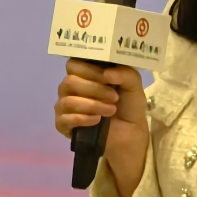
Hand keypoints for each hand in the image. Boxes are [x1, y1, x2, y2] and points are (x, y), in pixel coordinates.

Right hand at [55, 59, 148, 196]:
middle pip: (69, 81)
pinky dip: (82, 118)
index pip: (74, 64)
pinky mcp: (63, 125)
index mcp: (85, 73)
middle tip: (114, 96)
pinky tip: (97, 120)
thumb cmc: (128, 104)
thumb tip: (107, 73)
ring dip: (92, 105)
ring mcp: (65, 106)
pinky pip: (64, 119)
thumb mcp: (133, 84)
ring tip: (111, 110)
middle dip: (93, 88)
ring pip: (68, 100)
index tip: (107, 77)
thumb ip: (125, 73)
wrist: (129, 132)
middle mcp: (71, 87)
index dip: (89, 69)